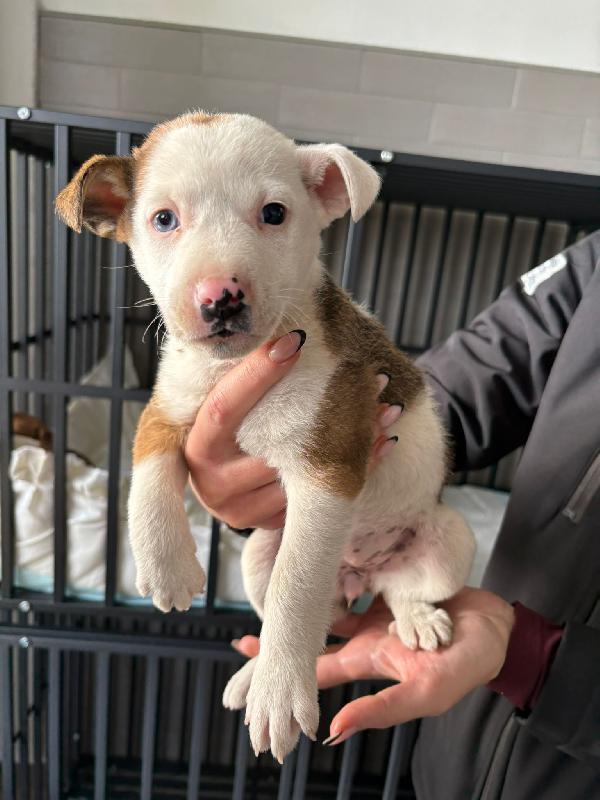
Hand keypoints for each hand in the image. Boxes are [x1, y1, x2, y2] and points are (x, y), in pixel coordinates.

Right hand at [185, 332, 399, 529]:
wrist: (217, 485)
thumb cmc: (222, 433)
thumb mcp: (218, 408)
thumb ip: (237, 381)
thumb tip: (287, 330)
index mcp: (197, 446)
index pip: (225, 406)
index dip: (259, 373)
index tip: (297, 339)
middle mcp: (214, 482)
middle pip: (275, 446)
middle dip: (326, 410)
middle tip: (370, 377)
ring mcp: (242, 509)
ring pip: (305, 476)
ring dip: (353, 443)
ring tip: (387, 408)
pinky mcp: (268, 524)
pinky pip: (318, 497)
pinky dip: (353, 469)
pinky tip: (381, 441)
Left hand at [233, 587, 513, 743]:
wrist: (495, 628)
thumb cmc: (465, 666)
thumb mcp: (425, 693)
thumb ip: (381, 708)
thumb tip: (333, 730)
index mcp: (367, 661)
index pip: (313, 669)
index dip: (281, 673)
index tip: (244, 673)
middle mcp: (363, 637)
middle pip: (312, 639)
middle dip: (281, 643)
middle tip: (241, 643)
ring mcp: (374, 611)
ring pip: (328, 606)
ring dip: (302, 605)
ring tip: (271, 598)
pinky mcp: (387, 588)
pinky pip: (354, 577)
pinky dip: (335, 574)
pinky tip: (315, 566)